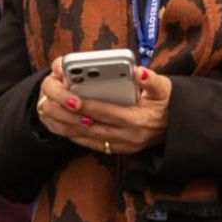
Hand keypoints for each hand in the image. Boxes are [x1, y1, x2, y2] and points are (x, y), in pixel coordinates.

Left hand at [35, 57, 171, 155]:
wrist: (176, 127)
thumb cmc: (166, 102)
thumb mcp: (165, 88)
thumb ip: (151, 80)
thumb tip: (139, 72)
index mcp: (137, 120)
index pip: (106, 112)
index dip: (87, 105)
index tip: (69, 96)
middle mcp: (126, 136)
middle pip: (90, 127)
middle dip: (66, 115)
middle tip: (47, 102)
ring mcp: (120, 145)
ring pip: (86, 138)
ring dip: (63, 126)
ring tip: (45, 112)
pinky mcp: (115, 149)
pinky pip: (89, 144)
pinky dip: (71, 135)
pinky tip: (57, 125)